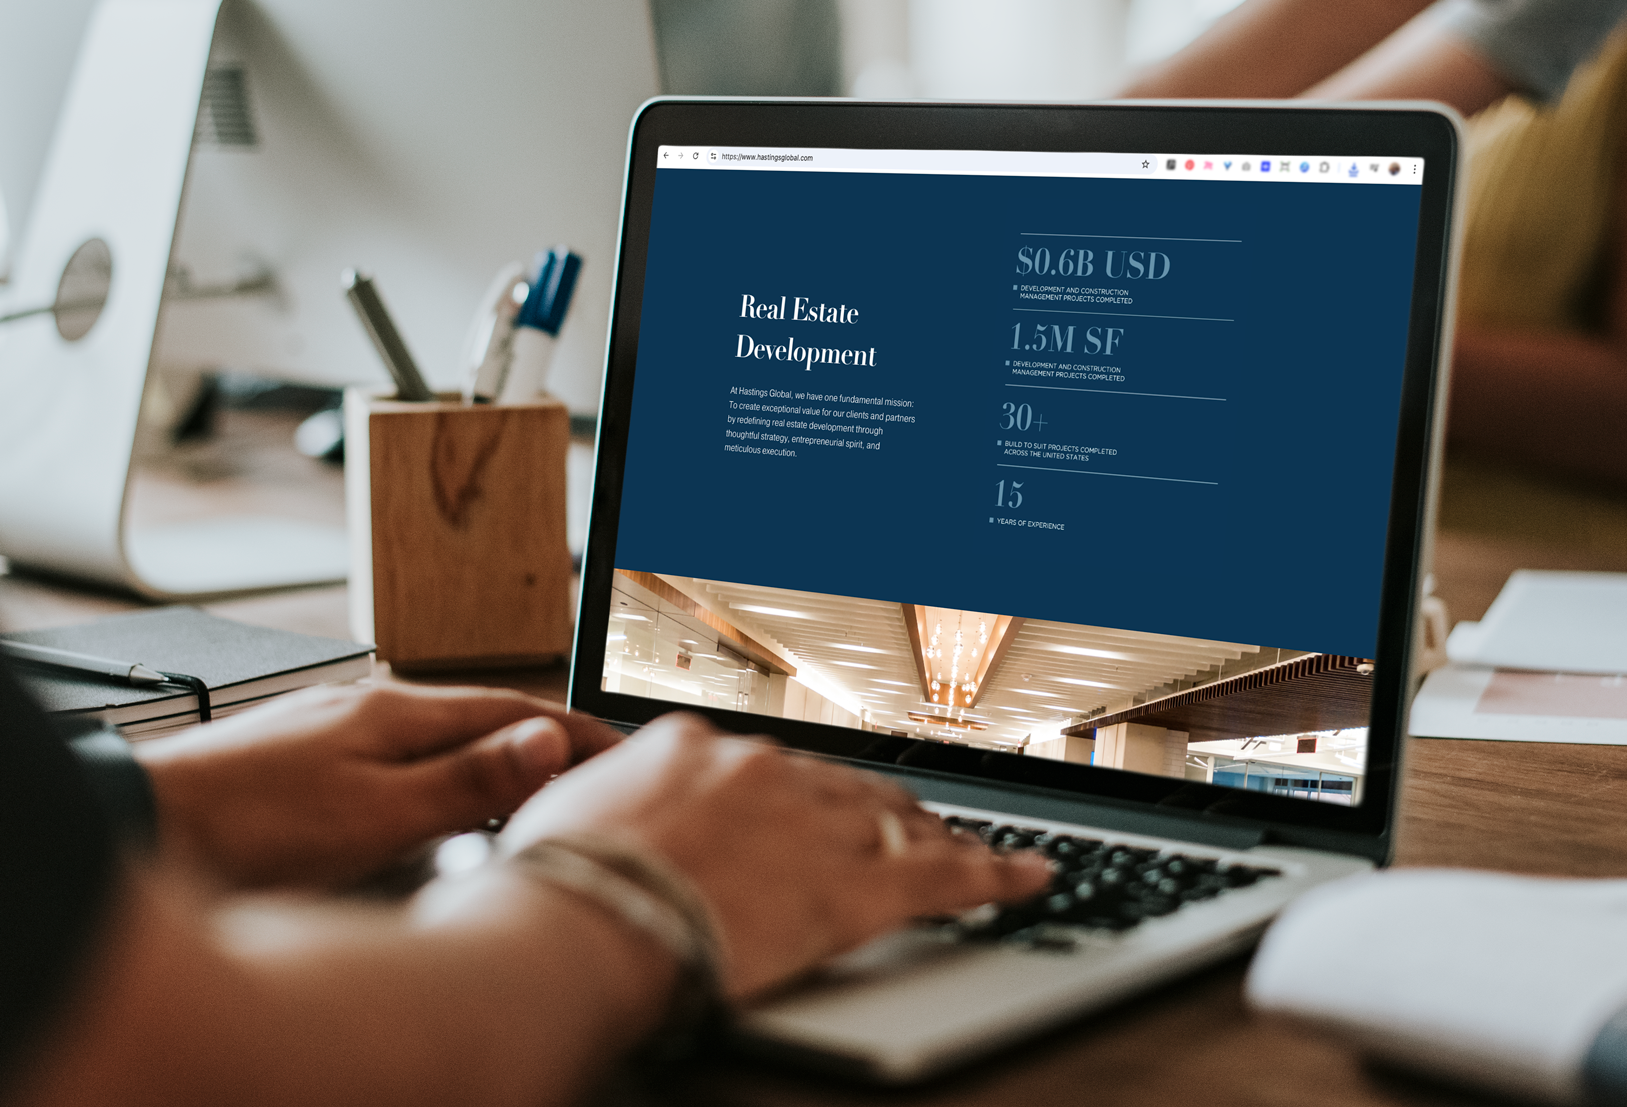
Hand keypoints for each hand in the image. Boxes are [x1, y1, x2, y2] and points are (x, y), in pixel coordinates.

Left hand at [140, 680, 620, 888]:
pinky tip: (428, 802)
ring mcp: (329, 726)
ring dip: (489, 758)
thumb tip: (550, 740)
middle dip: (541, 741)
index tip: (624, 751)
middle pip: (478, 717)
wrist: (140, 824)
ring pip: (435, 737)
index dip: (576, 731)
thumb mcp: (378, 814)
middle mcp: (366, 704)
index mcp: (397, 710)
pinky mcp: (297, 756)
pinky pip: (395, 756)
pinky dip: (437, 774)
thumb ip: (468, 779)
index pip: (515, 708)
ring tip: (525, 794)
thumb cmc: (249, 827)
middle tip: (592, 775)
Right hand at [501, 713, 1051, 999]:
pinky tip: (1029, 877)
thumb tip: (599, 812)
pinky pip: (947, 878)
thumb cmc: (554, 887)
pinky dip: (997, 875)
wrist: (578, 925)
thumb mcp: (565, 819)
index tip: (804, 805)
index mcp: (694, 746)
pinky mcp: (855, 888)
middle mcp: (765, 769)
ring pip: (898, 825)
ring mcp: (814, 822)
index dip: (798, 792)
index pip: (768, 765)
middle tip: (907, 825)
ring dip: (936, 836)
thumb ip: (605, 803)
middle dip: (878, 810)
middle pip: (842, 788)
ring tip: (965, 847)